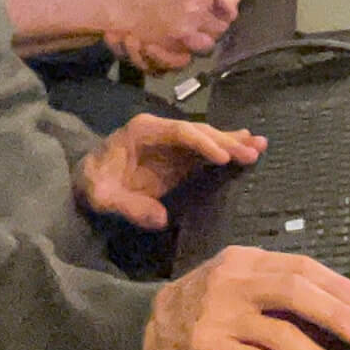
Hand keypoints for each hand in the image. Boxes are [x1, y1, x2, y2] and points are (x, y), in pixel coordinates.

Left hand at [78, 113, 263, 228]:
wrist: (89, 178)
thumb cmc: (93, 183)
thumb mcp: (101, 196)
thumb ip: (129, 206)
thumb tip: (161, 219)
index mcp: (144, 130)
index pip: (180, 132)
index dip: (202, 143)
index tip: (222, 157)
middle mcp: (162, 130)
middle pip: (199, 131)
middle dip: (226, 142)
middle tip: (251, 152)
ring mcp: (172, 143)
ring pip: (207, 138)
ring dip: (233, 142)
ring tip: (260, 145)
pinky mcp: (179, 157)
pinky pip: (206, 151)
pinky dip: (226, 150)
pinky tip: (247, 149)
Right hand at [106, 0, 251, 73]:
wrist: (130, 7)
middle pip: (231, 5)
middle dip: (224, 8)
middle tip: (212, 7)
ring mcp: (192, 14)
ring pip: (221, 27)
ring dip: (214, 26)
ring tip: (200, 21)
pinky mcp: (185, 34)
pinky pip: (208, 42)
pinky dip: (203, 40)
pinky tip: (193, 34)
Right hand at [139, 245, 349, 349]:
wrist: (141, 329)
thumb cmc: (194, 307)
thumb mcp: (231, 283)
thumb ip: (270, 287)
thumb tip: (327, 307)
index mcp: (244, 260)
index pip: (300, 265)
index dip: (337, 285)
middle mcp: (233, 282)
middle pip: (295, 291)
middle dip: (336, 314)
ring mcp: (220, 314)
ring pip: (280, 334)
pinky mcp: (209, 346)